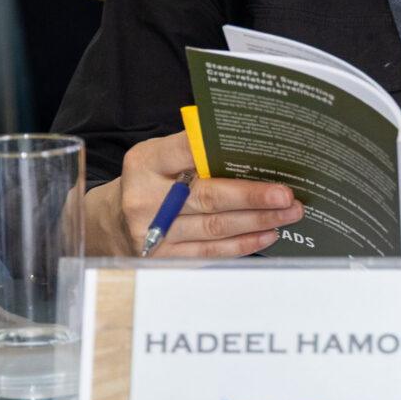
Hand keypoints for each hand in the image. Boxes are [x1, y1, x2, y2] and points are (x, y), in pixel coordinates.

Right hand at [86, 131, 302, 256]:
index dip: (223, 150)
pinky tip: (268, 234)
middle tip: (286, 195)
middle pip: (209, 197)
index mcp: (146, 163)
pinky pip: (212, 251)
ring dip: (258, 221)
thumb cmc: (149, 181)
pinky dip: (243, 243)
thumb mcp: (159, 156)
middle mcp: (146, 199)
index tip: (260, 152)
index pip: (188, 150)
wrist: (112, 222)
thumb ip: (193, 148)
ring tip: (288, 213)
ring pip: (216, 227)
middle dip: (254, 196)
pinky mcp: (165, 258)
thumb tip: (246, 141)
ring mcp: (154, 232)